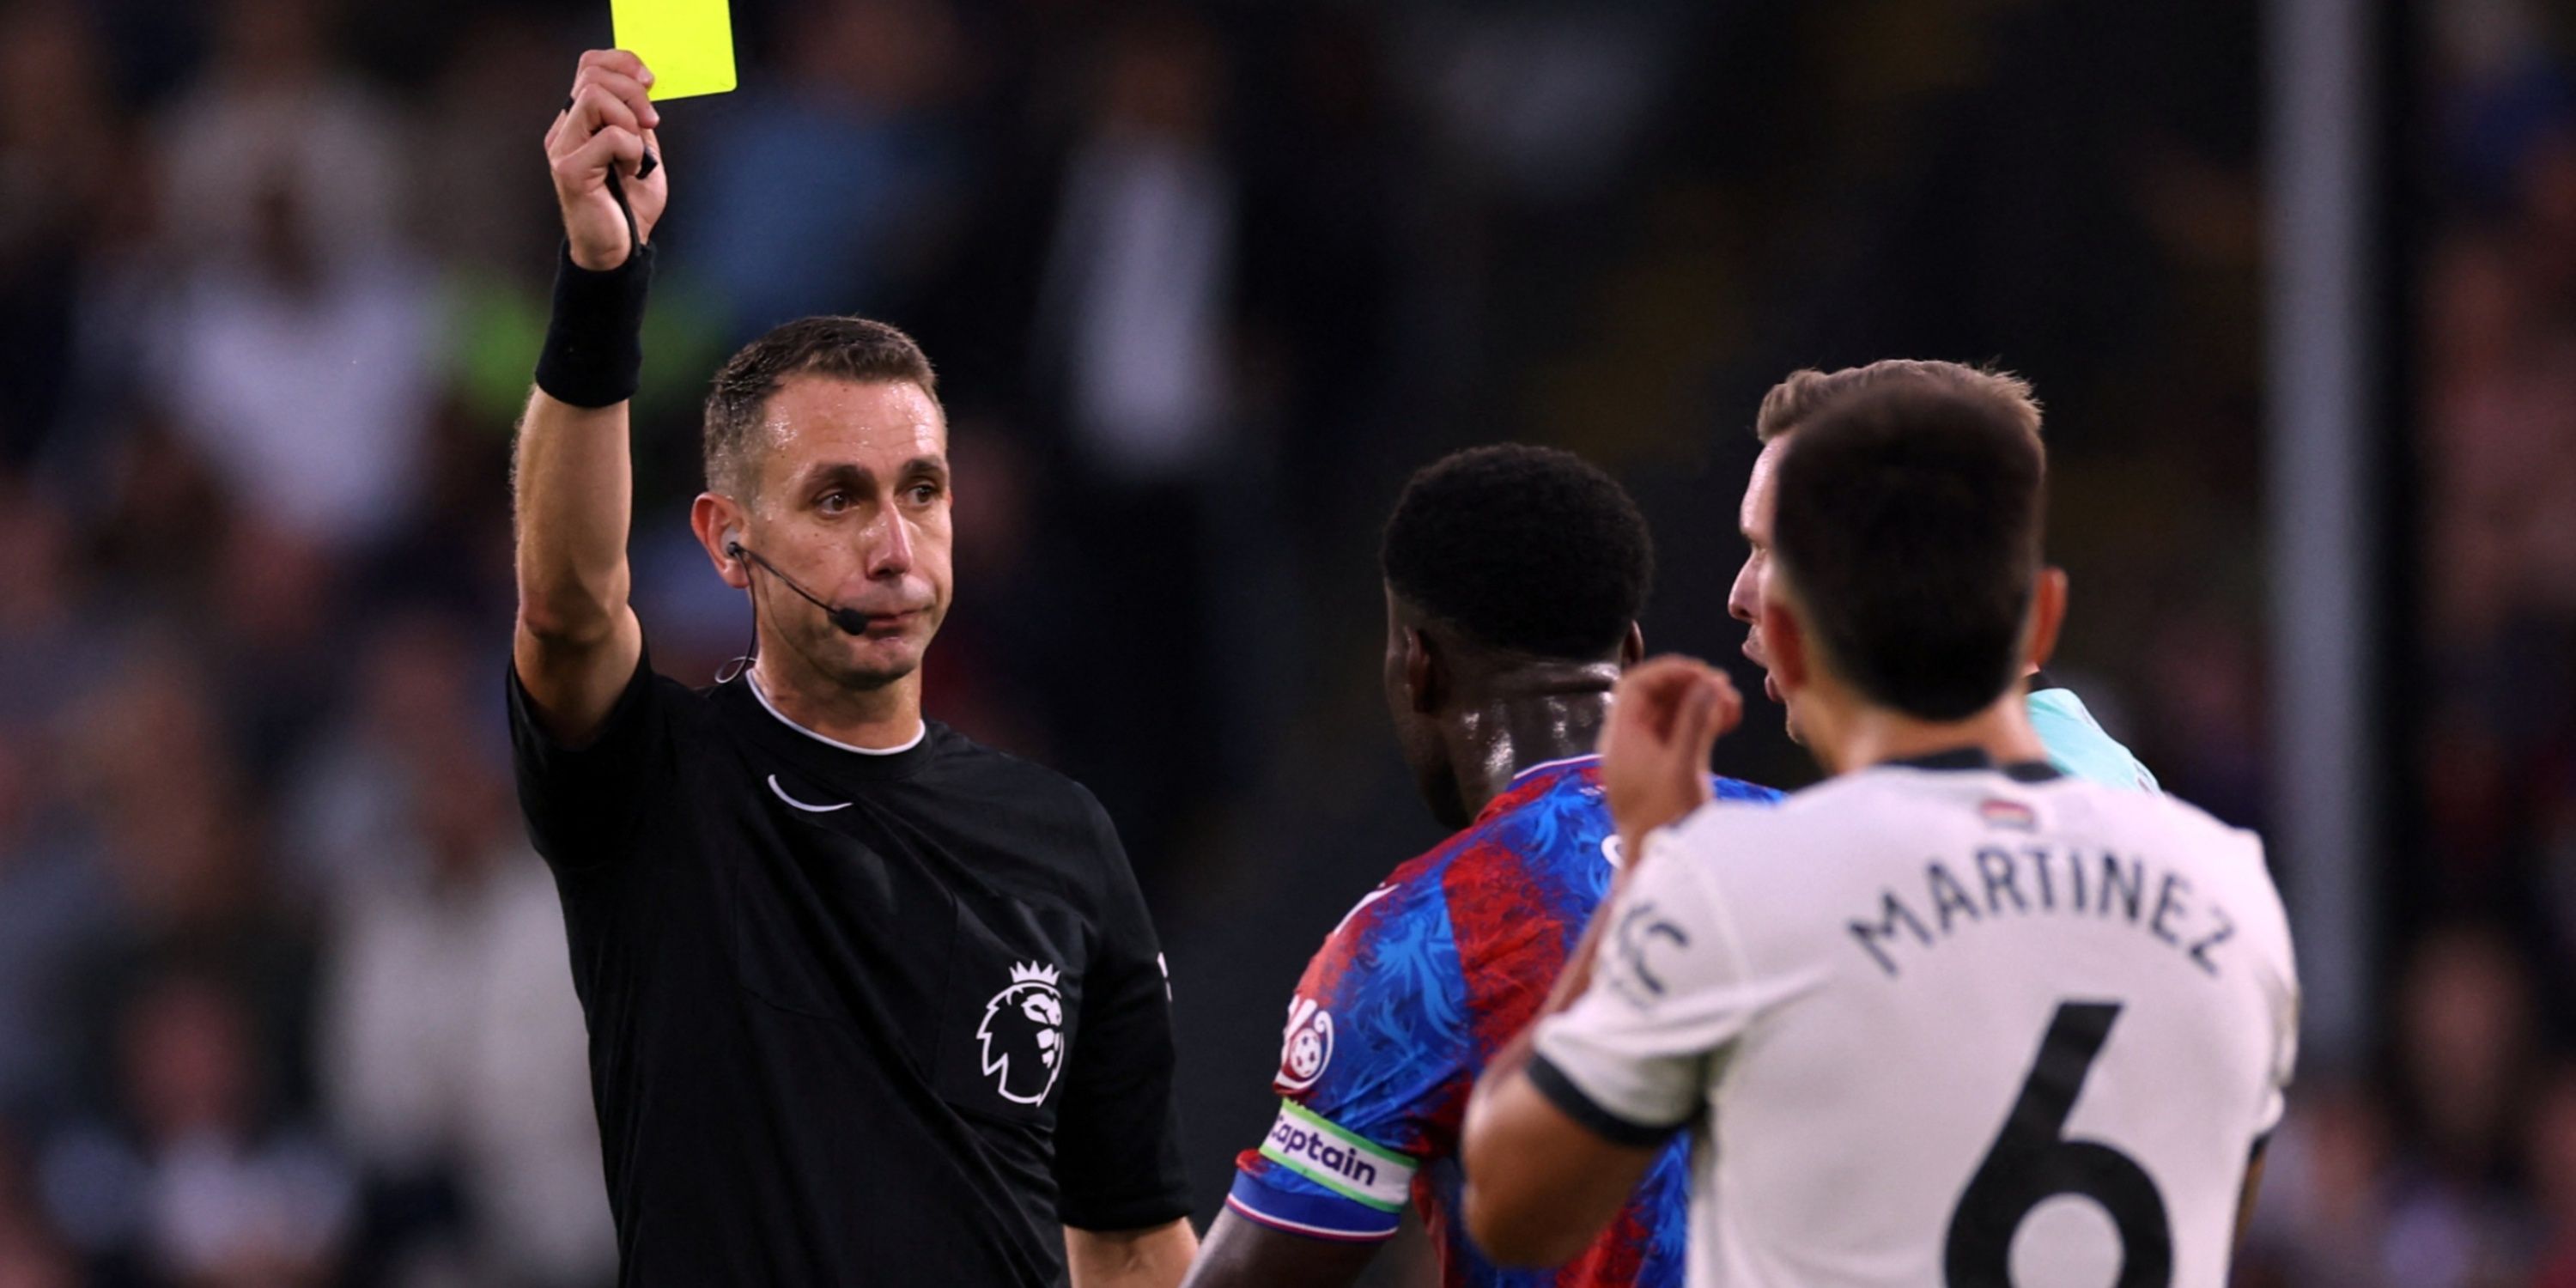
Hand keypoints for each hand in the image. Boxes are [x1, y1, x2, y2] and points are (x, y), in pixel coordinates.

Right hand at [545, 50, 667, 269]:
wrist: (620, 249)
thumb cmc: (629, 205)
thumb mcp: (642, 152)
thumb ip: (637, 120)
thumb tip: (644, 86)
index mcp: (580, 121)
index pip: (589, 65)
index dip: (622, 62)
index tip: (649, 82)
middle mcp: (565, 130)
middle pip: (592, 75)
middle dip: (633, 91)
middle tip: (651, 121)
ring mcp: (562, 148)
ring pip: (595, 98)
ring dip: (630, 122)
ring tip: (636, 153)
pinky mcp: (569, 169)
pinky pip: (610, 137)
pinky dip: (632, 150)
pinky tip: (631, 171)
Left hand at [1598, 657, 1739, 859]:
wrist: (1661, 866)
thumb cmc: (1665, 821)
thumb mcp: (1682, 768)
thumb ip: (1694, 722)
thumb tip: (1708, 683)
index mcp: (1622, 739)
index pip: (1636, 685)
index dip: (1669, 671)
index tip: (1703, 672)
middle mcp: (1631, 744)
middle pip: (1655, 697)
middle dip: (1690, 686)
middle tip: (1723, 687)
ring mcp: (1649, 757)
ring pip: (1672, 715)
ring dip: (1701, 704)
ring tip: (1733, 705)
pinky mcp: (1668, 769)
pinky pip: (1683, 734)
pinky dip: (1704, 723)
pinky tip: (1730, 720)